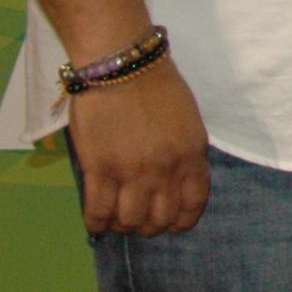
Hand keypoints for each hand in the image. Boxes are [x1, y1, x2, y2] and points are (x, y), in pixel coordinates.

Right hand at [67, 60, 209, 235]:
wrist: (122, 66)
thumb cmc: (157, 85)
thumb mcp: (188, 120)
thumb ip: (185, 153)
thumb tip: (175, 182)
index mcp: (192, 154)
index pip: (193, 204)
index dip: (182, 220)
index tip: (172, 223)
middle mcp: (166, 169)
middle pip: (160, 219)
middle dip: (151, 225)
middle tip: (141, 218)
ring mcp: (132, 172)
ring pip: (130, 221)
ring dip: (124, 224)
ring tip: (118, 216)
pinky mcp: (100, 170)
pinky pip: (98, 212)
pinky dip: (97, 222)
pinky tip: (98, 219)